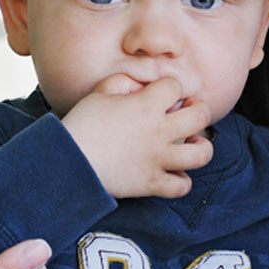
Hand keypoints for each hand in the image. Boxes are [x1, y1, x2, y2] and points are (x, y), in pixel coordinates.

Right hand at [59, 74, 212, 198]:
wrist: (67, 161)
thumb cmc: (82, 124)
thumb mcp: (100, 92)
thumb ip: (124, 81)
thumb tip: (140, 84)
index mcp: (146, 104)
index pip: (176, 86)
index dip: (171, 87)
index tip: (164, 93)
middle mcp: (159, 131)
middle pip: (201, 116)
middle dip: (199, 110)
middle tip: (189, 112)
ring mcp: (158, 158)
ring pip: (202, 154)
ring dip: (201, 147)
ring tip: (191, 143)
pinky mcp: (151, 183)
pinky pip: (182, 187)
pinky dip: (182, 181)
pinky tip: (174, 173)